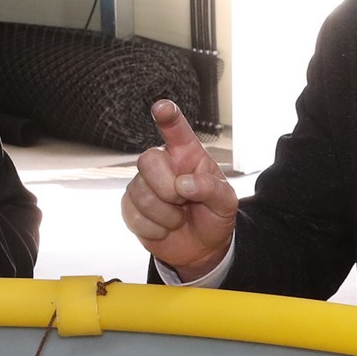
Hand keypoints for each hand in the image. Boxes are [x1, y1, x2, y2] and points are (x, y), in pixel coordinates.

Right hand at [122, 99, 237, 278]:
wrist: (201, 247)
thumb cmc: (213, 216)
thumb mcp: (226, 203)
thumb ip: (212, 189)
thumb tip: (184, 184)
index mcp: (187, 155)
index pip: (177, 130)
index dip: (169, 117)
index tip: (162, 107)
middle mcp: (162, 165)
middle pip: (148, 161)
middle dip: (167, 188)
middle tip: (184, 201)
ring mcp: (142, 185)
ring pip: (142, 195)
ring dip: (166, 216)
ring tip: (178, 218)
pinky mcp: (130, 207)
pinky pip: (134, 216)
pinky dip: (155, 229)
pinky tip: (164, 228)